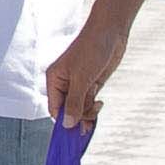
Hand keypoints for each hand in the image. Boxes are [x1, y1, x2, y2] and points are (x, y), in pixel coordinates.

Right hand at [44, 12, 129, 126]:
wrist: (110, 31)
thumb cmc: (92, 49)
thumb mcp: (82, 79)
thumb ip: (74, 103)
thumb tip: (68, 125)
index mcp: (54, 79)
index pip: (54, 108)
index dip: (63, 121)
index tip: (73, 133)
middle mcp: (64, 84)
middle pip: (67, 111)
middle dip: (78, 117)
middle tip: (88, 123)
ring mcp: (78, 84)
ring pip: (79, 108)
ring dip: (87, 113)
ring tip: (97, 107)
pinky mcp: (91, 84)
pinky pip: (88, 102)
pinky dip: (93, 107)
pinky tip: (99, 104)